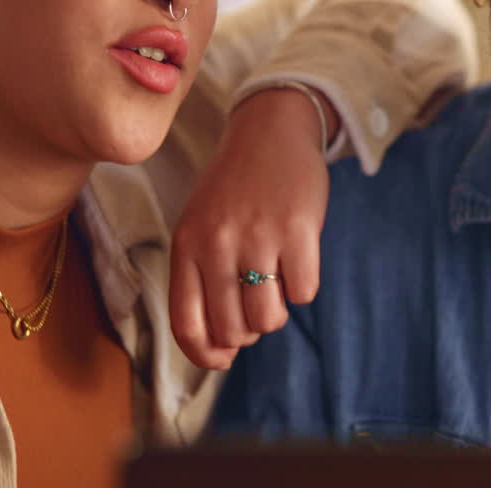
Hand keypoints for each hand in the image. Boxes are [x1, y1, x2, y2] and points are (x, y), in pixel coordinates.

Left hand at [169, 87, 337, 369]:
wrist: (270, 131)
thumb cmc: (235, 190)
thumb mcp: (202, 228)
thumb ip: (202, 283)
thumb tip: (224, 353)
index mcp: (187, 246)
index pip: (187, 325)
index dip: (206, 355)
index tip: (224, 359)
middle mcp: (217, 244)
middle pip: (233, 329)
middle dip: (249, 329)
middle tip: (257, 300)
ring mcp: (258, 236)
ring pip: (269, 318)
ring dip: (277, 312)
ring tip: (277, 281)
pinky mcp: (298, 229)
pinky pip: (304, 292)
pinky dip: (304, 285)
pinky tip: (297, 257)